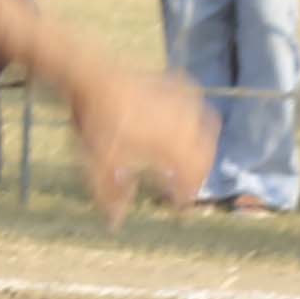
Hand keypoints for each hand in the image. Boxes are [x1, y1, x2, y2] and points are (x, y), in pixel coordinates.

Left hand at [70, 59, 219, 218]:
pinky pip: (196, 102)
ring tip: (189, 158)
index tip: (179, 206)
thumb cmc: (95, 122)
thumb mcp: (98, 163)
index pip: (192, 175)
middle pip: (206, 153)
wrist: (91, 75)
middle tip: (186, 186)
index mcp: (172, 144)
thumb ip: (110, 194)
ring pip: (208, 126)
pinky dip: (194, 118)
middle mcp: (185, 123)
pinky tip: (183, 122)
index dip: (188, 193)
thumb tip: (115, 224)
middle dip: (199, 172)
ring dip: (202, 146)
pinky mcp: (175, 83)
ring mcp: (183, 100)